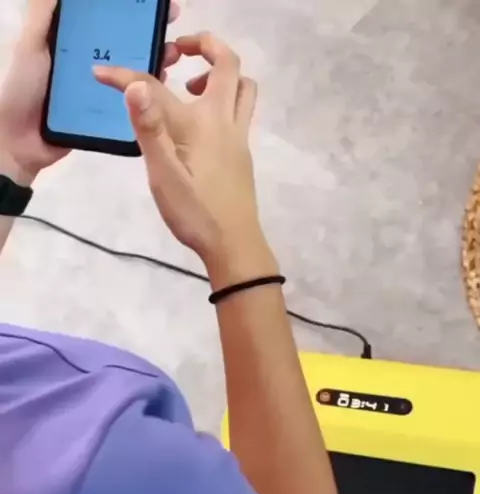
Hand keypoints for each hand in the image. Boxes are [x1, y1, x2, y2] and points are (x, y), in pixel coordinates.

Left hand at [0, 0, 179, 184]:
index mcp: (73, 42)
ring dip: (154, 61)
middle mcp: (90, 63)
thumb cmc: (24, 89)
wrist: (20, 141)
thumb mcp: (31, 45)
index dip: (131, 11)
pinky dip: (147, 94)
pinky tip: (160, 87)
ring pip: (133, 72)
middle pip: (126, 44)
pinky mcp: (105, 116)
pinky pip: (129, 102)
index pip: (107, 20)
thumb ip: (44, 13)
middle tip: (170, 28)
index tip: (154, 4)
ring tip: (170, 56)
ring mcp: (99, 91)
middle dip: (150, 34)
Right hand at [94, 33, 268, 272]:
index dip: (125, 77)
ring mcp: (238, 136)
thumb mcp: (163, 175)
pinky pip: (240, 110)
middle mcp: (224, 121)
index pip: (157, 88)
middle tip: (175, 53)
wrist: (234, 245)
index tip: (101, 75)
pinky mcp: (241, 153)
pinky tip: (202, 124)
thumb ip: (149, 129)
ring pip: (242, 87)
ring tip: (190, 87)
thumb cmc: (195, 214)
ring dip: (220, 73)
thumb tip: (135, 86)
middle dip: (202, 45)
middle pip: (227, 64)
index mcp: (199, 123)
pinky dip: (224, 98)